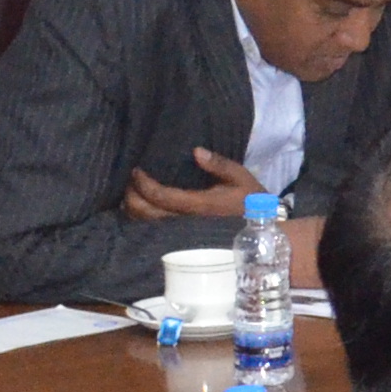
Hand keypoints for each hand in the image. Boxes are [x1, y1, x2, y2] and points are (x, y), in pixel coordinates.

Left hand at [123, 148, 260, 225]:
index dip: (143, 183)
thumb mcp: (241, 178)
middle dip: (131, 196)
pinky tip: (141, 209)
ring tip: (132, 193)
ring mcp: (182, 234)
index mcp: (198, 205)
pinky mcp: (182, 240)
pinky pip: (153, 231)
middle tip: (129, 181)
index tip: (136, 171)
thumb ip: (219, 164)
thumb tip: (196, 151)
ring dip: (133, 209)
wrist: (261, 234)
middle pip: (145, 213)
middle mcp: (185, 222)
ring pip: (145, 225)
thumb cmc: (251, 204)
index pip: (161, 196)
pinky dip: (142, 220)